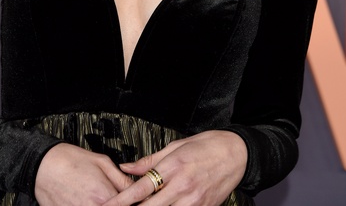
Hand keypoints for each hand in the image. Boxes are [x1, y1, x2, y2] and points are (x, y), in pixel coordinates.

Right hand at [34, 143, 133, 205]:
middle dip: (121, 204)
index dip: (135, 202)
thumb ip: (122, 179)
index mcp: (104, 195)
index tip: (138, 199)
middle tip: (118, 196)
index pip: (129, 205)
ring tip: (100, 197)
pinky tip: (90, 200)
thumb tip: (136, 189)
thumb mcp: (102, 161)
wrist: (44, 166)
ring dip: (109, 205)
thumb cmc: (70, 160)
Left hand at [103, 130, 246, 205]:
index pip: (141, 188)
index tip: (108, 205)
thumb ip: (149, 161)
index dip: (122, 200)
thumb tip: (126, 168)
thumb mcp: (176, 146)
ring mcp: (194, 201)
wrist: (237, 154)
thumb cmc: (207, 146)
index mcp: (173, 167)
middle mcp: (182, 187)